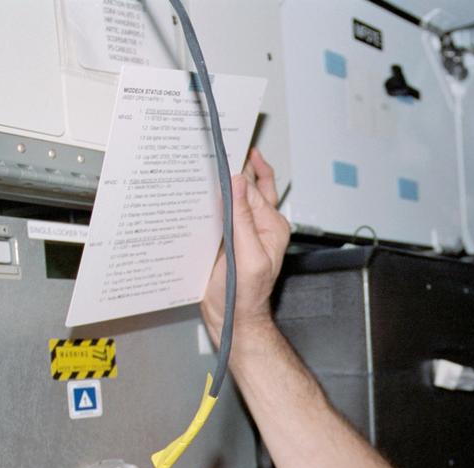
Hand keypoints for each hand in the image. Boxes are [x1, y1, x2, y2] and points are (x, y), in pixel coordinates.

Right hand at [200, 148, 290, 345]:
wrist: (232, 319)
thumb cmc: (245, 297)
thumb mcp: (247, 258)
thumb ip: (242, 220)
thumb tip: (236, 183)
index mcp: (272, 225)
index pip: (251, 188)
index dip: (235, 170)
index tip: (220, 152)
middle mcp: (260, 224)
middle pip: (246, 185)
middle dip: (234, 165)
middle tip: (216, 143)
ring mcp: (243, 230)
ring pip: (233, 196)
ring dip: (221, 180)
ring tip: (206, 158)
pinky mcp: (228, 237)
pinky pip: (220, 211)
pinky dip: (212, 199)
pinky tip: (200, 189)